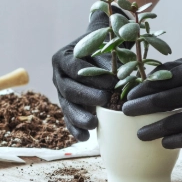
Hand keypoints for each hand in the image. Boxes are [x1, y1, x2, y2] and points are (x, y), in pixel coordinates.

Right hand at [52, 11, 117, 140]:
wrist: (98, 52)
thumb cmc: (104, 46)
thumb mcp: (106, 43)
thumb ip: (111, 53)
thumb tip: (122, 70)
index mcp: (64, 57)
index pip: (74, 67)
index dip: (92, 76)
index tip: (112, 82)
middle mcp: (59, 75)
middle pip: (69, 89)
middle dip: (87, 96)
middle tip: (106, 100)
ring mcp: (61, 93)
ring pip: (67, 106)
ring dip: (79, 117)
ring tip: (93, 124)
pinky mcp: (67, 106)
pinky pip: (68, 119)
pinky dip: (76, 129)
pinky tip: (86, 137)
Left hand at [122, 33, 181, 147]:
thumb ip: (176, 69)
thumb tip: (146, 80)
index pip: (166, 79)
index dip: (144, 89)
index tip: (128, 97)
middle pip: (170, 100)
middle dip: (144, 108)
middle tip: (126, 114)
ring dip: (158, 129)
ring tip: (141, 134)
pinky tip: (166, 143)